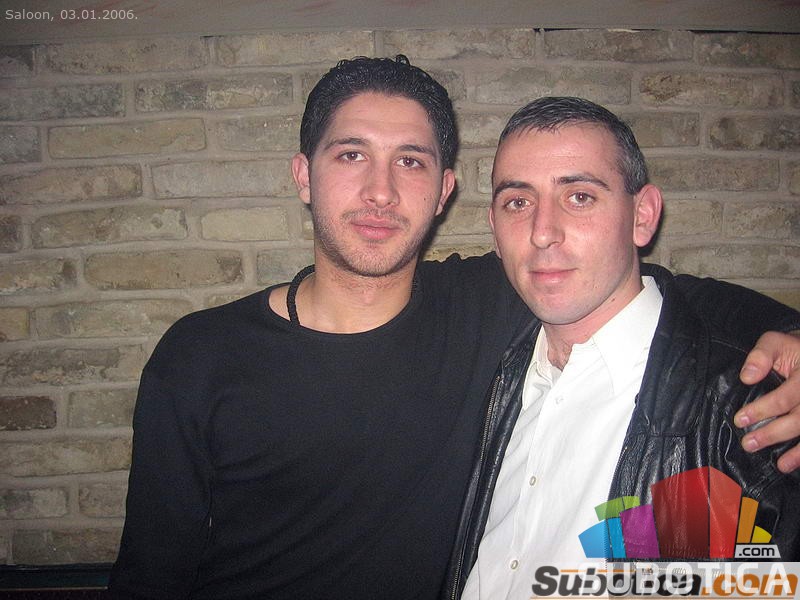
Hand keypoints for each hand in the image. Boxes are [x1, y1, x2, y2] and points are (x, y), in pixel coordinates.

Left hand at [735, 330, 799, 472]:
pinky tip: (793, 464)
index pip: (785, 397)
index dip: (762, 410)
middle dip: (774, 433)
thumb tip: (746, 377)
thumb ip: (761, 356)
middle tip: (749, 443)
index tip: (740, 420)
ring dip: (798, 451)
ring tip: (779, 464)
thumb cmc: (791, 350)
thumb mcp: (775, 343)